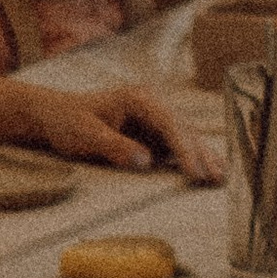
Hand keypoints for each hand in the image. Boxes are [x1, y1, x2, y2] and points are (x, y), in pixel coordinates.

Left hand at [36, 85, 223, 184]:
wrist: (55, 115)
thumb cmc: (68, 122)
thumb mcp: (86, 135)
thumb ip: (115, 147)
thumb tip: (146, 162)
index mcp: (138, 98)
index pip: (169, 123)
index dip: (184, 149)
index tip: (194, 172)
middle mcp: (152, 103)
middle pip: (184, 128)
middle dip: (201, 153)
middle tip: (216, 179)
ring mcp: (155, 116)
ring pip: (186, 135)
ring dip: (203, 155)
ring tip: (221, 177)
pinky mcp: (153, 131)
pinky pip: (178, 144)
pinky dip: (193, 157)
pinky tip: (210, 169)